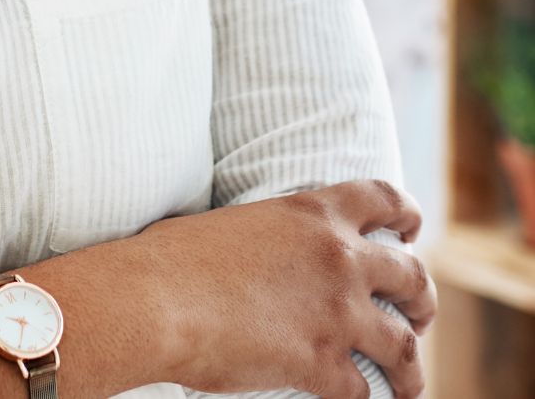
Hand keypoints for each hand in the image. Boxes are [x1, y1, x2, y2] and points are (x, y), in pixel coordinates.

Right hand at [131, 179, 435, 398]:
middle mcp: (337, 257)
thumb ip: (273, 236)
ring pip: (403, 343)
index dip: (407, 214)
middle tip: (419, 313)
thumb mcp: (238, 223)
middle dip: (422, 299)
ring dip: (411, 368)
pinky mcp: (322, 363)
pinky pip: (363, 389)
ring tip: (409, 382)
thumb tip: (271, 257)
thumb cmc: (174, 256)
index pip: (384, 199)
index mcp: (313, 212)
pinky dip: (365, 398)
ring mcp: (336, 312)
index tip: (412, 231)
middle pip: (411, 275)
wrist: (155, 298)